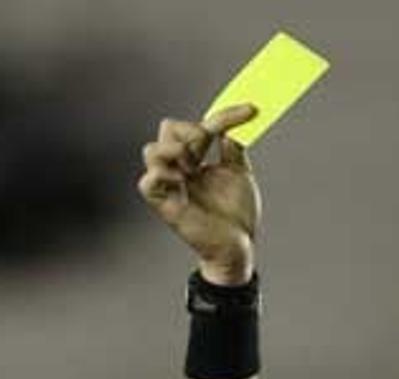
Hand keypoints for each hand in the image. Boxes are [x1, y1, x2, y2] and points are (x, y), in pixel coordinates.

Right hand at [137, 105, 260, 279]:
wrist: (238, 247)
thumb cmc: (236, 217)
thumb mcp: (240, 173)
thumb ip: (233, 146)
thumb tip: (229, 125)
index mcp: (196, 160)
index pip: (198, 124)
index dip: (224, 115)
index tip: (251, 111)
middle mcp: (180, 169)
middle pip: (167, 128)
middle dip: (190, 130)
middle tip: (208, 149)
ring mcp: (170, 187)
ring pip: (151, 150)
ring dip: (175, 150)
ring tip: (193, 167)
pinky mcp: (165, 206)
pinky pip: (147, 182)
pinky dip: (163, 175)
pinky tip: (183, 181)